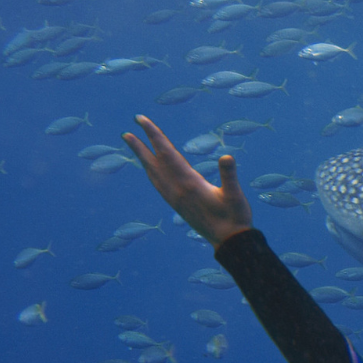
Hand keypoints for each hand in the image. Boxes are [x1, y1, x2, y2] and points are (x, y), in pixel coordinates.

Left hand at [122, 115, 252, 246]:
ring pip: (152, 173)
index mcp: (188, 183)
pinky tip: (149, 170)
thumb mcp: (236, 195)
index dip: (154, 135)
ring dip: (142, 158)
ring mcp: (174, 198)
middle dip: (140, 145)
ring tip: (133, 146)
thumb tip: (226, 156)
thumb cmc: (235, 217)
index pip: (167, 153)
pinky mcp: (176, 205)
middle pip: (154, 162)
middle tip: (126, 132)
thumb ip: (230, 175)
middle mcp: (176, 189)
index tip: (141, 121)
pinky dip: (150, 172)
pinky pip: (157, 184)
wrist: (229, 242)